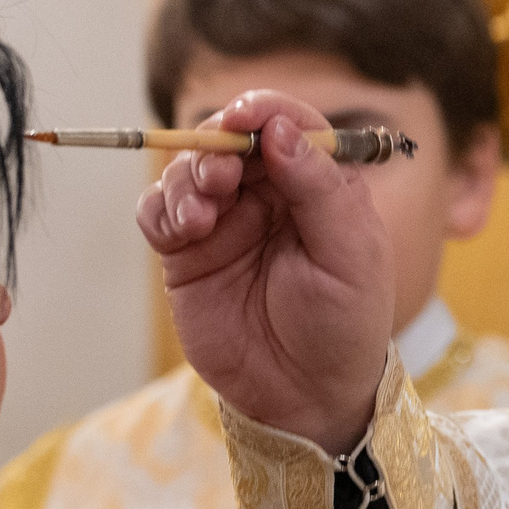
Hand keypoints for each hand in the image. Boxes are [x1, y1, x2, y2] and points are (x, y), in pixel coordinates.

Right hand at [134, 91, 390, 452]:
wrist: (306, 397)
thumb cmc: (344, 326)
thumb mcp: (351, 257)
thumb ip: (320, 190)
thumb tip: (280, 130)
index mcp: (319, 184)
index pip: (290, 125)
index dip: (265, 111)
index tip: (245, 116)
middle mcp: (269, 194)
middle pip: (230, 138)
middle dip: (216, 145)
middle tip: (219, 176)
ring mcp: (225, 221)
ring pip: (189, 169)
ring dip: (187, 178)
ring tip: (201, 215)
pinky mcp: (187, 253)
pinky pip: (158, 212)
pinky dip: (160, 209)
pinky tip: (181, 230)